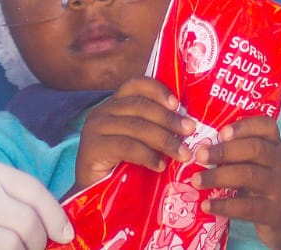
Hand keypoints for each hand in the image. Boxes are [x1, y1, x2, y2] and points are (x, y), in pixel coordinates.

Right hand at [74, 76, 196, 190]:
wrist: (94, 196)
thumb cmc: (122, 169)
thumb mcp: (140, 142)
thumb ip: (154, 128)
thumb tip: (188, 124)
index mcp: (114, 104)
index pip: (135, 84)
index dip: (157, 90)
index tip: (178, 104)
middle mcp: (101, 111)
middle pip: (139, 106)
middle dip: (168, 118)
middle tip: (189, 131)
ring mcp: (94, 128)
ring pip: (135, 126)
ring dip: (163, 139)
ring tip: (182, 153)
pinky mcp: (91, 148)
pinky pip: (125, 146)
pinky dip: (147, 155)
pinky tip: (160, 165)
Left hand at [193, 116, 280, 247]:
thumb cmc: (266, 182)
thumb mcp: (261, 163)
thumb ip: (239, 150)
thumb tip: (200, 144)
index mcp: (275, 146)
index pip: (267, 127)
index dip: (245, 126)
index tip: (222, 131)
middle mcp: (280, 163)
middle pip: (255, 150)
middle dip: (225, 151)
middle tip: (200, 155)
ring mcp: (279, 188)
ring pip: (250, 176)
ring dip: (219, 176)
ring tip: (196, 180)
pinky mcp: (273, 212)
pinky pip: (247, 207)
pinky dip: (224, 205)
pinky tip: (206, 204)